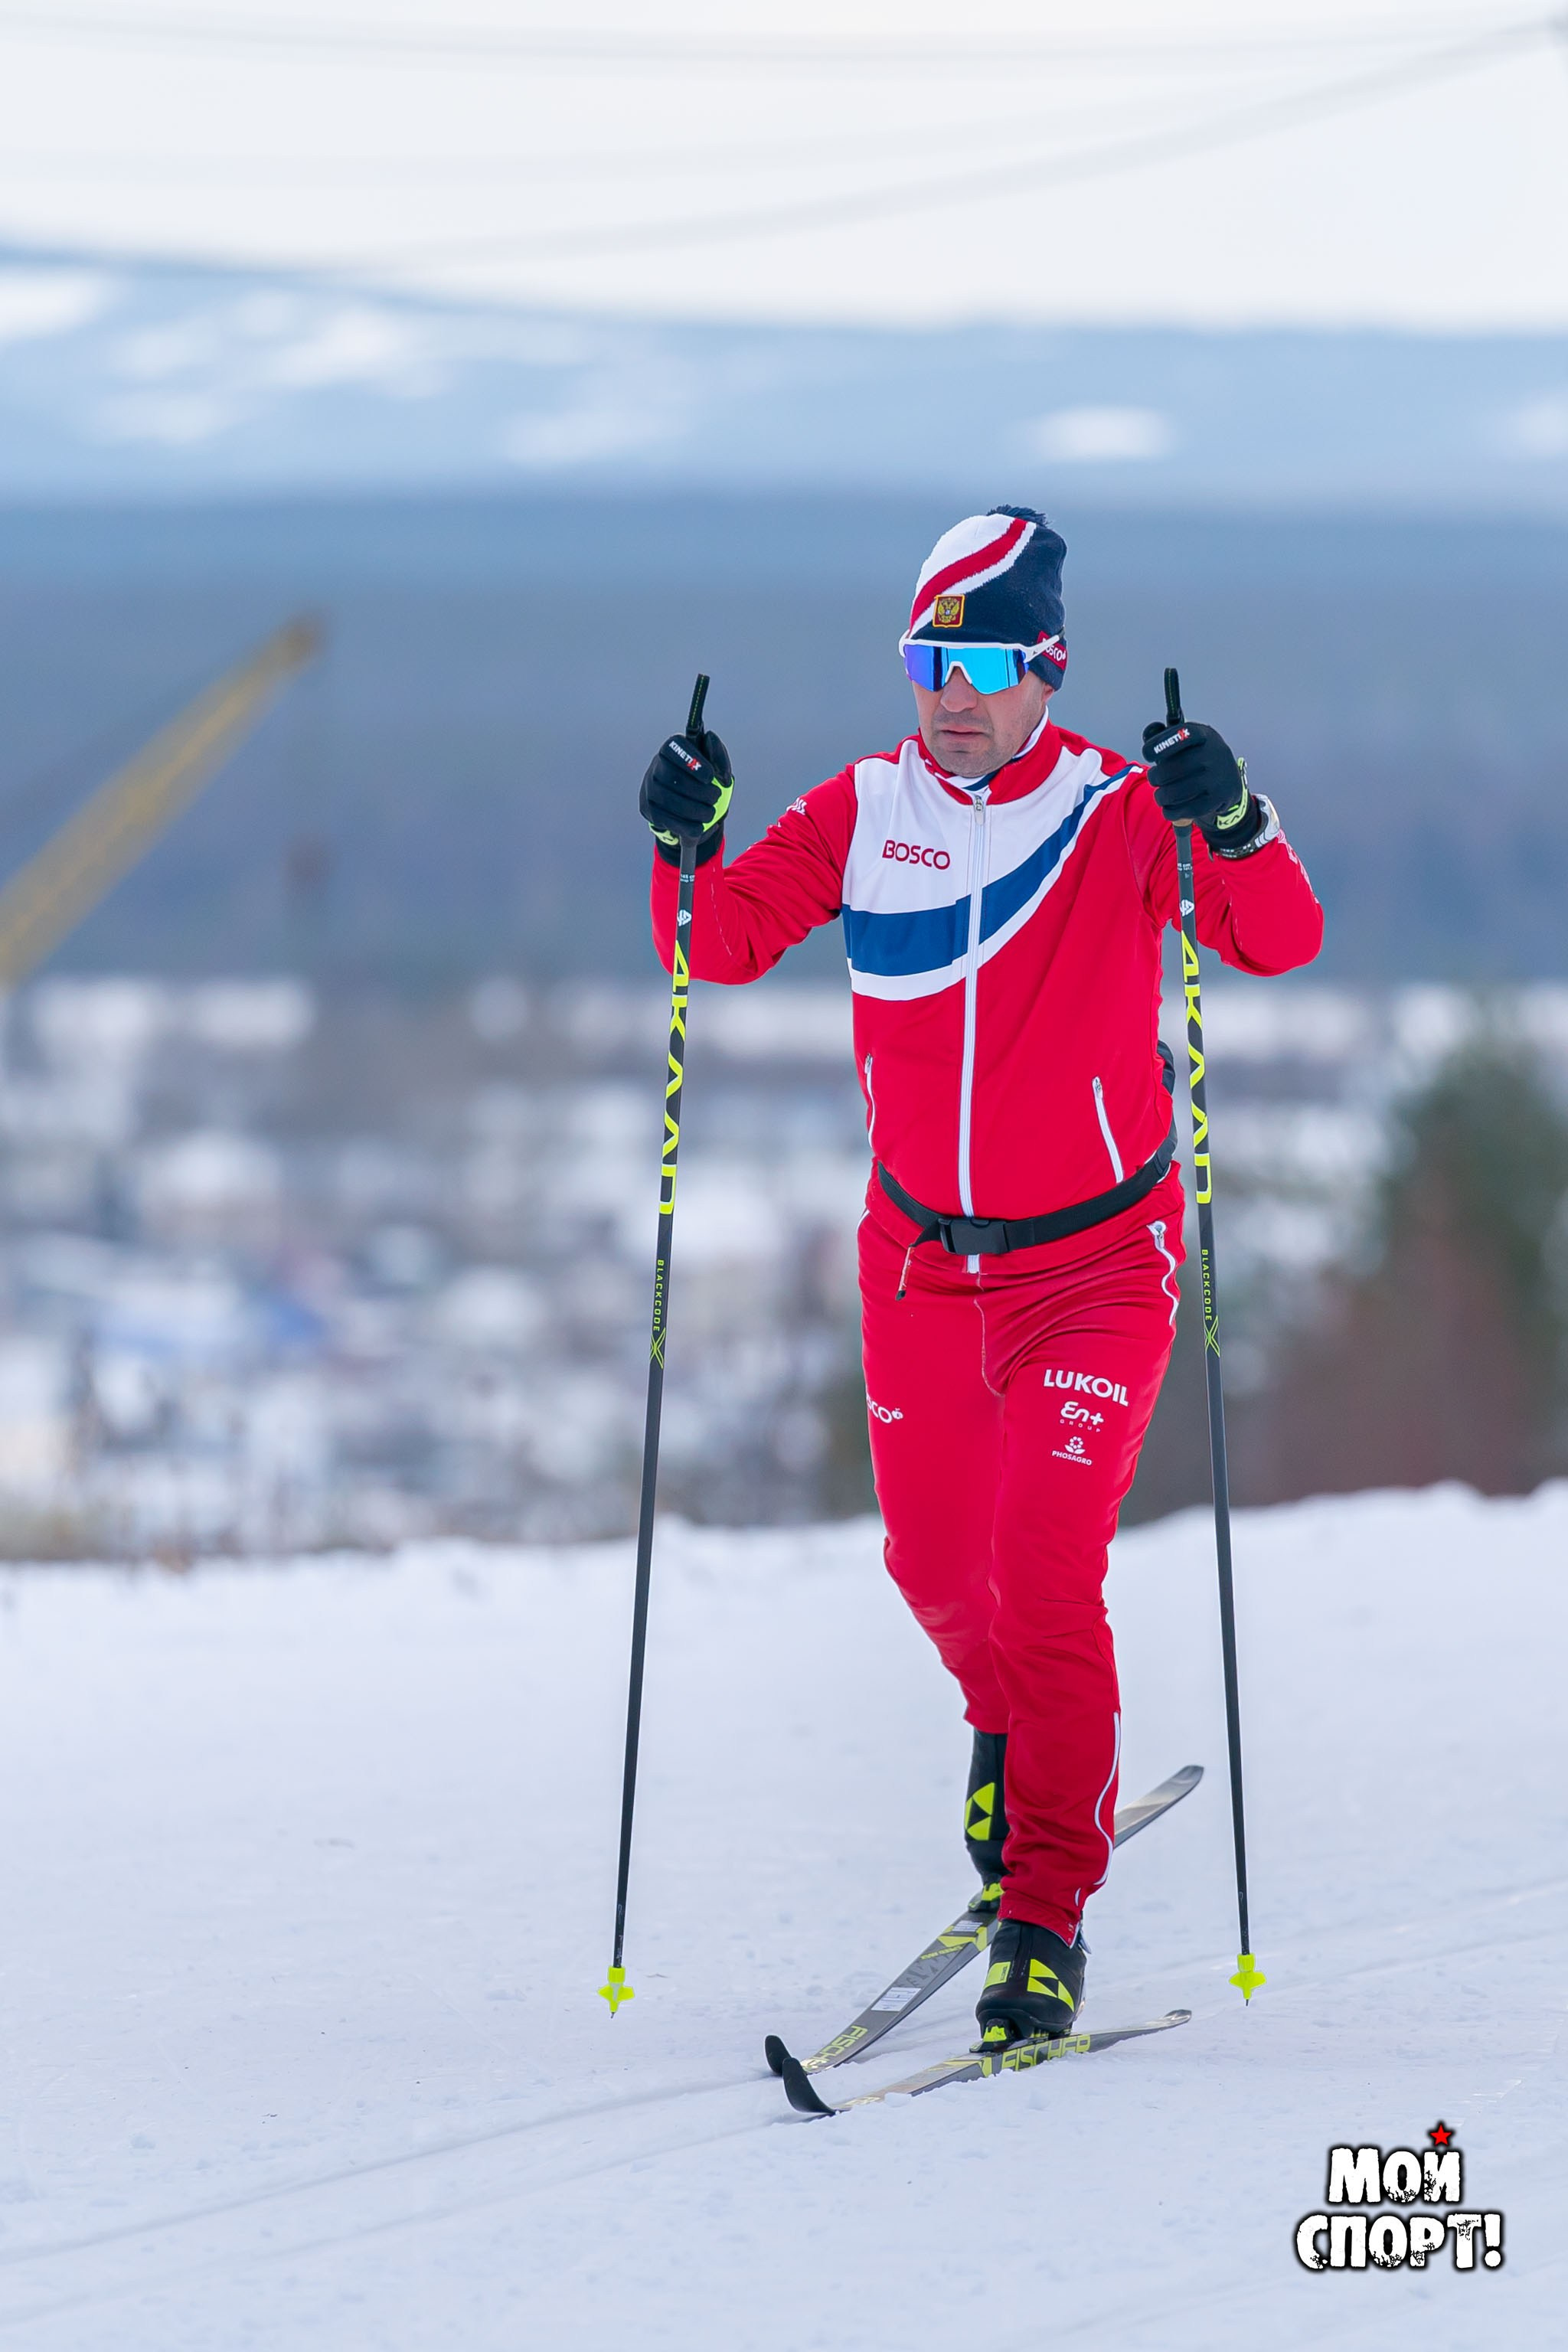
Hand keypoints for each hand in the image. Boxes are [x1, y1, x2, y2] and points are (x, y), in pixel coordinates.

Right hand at [640, 728, 733, 864]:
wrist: (684, 800)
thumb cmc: (699, 776)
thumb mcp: (712, 762)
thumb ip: (716, 753)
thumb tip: (713, 747)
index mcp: (671, 749)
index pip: (676, 749)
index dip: (693, 762)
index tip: (710, 776)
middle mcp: (656, 766)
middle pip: (673, 777)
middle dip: (699, 791)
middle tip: (716, 797)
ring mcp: (649, 788)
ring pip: (669, 800)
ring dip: (694, 810)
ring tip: (710, 813)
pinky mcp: (649, 809)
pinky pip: (666, 818)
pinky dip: (686, 825)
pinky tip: (700, 826)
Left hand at [1141, 717, 1259, 848]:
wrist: (1228, 781)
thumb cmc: (1200, 760)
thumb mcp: (1189, 743)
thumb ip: (1166, 736)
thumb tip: (1149, 731)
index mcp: (1205, 735)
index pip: (1182, 734)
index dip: (1160, 743)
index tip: (1147, 753)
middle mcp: (1215, 753)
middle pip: (1175, 767)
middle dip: (1156, 776)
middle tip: (1153, 779)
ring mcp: (1219, 776)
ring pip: (1178, 791)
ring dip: (1161, 796)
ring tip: (1160, 796)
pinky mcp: (1220, 797)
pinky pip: (1189, 809)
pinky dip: (1172, 811)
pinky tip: (1168, 808)